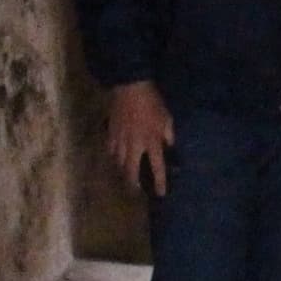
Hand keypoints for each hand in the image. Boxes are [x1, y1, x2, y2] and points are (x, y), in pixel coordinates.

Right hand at [107, 81, 175, 196]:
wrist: (130, 87)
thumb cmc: (152, 102)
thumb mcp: (166, 117)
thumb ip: (168, 134)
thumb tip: (169, 146)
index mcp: (152, 141)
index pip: (157, 167)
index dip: (159, 182)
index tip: (160, 194)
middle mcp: (135, 146)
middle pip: (132, 171)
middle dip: (134, 184)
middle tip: (136, 190)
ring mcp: (121, 141)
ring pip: (119, 163)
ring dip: (123, 172)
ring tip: (126, 177)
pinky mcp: (111, 133)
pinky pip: (111, 151)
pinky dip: (114, 157)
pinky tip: (116, 159)